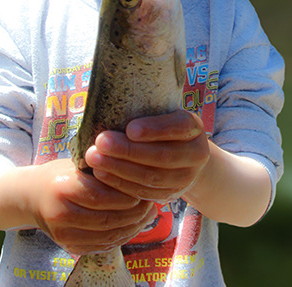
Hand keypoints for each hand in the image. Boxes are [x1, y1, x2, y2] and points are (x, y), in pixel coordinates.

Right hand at [29, 158, 156, 254]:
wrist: (31, 196)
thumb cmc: (60, 174)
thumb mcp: (78, 163)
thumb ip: (104, 169)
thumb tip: (140, 172)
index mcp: (63, 188)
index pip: (104, 196)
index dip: (128, 195)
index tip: (145, 188)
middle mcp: (61, 213)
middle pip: (109, 219)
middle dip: (136, 213)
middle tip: (152, 203)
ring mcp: (63, 234)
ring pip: (109, 236)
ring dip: (133, 227)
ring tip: (147, 214)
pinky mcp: (69, 246)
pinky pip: (103, 245)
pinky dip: (122, 236)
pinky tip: (133, 225)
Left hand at [84, 110, 210, 202]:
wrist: (185, 155)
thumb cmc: (163, 124)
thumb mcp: (163, 111)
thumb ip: (145, 108)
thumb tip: (111, 96)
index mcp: (194, 127)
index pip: (178, 127)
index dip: (154, 129)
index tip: (129, 128)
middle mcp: (196, 154)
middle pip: (162, 156)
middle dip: (128, 151)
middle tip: (100, 142)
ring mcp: (186, 178)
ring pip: (151, 177)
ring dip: (119, 169)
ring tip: (94, 158)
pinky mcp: (170, 194)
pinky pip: (144, 193)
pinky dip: (121, 184)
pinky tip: (101, 174)